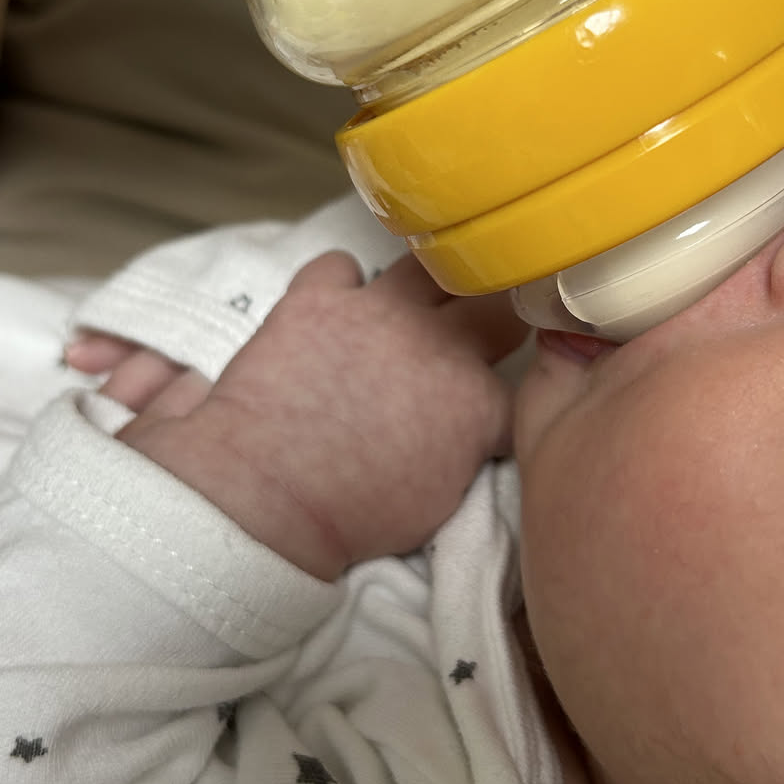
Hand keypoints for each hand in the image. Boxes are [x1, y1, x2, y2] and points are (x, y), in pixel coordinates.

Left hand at [96, 253, 525, 581]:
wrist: (266, 498)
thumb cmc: (351, 517)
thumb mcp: (443, 499)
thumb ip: (468, 448)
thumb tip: (463, 431)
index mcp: (479, 402)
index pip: (517, 383)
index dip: (502, 391)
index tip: (486, 407)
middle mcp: (439, 343)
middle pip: (495, 304)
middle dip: (493, 318)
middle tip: (470, 340)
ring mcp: (377, 311)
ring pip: (427, 268)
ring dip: (426, 288)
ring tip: (404, 314)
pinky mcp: (318, 298)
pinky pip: (339, 266)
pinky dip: (339, 285)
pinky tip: (331, 311)